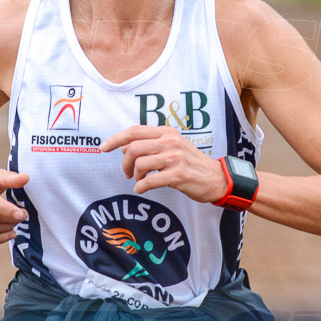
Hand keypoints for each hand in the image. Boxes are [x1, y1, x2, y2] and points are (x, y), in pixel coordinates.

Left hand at [99, 126, 227, 202]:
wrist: (216, 178)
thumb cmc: (191, 163)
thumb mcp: (172, 147)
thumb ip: (150, 145)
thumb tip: (124, 148)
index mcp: (167, 132)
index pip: (135, 131)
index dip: (116, 139)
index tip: (103, 147)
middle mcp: (171, 141)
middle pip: (134, 148)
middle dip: (124, 163)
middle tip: (126, 173)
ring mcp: (175, 158)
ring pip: (140, 164)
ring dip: (134, 176)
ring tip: (139, 181)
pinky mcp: (179, 175)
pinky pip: (150, 181)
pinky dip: (141, 187)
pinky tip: (142, 189)